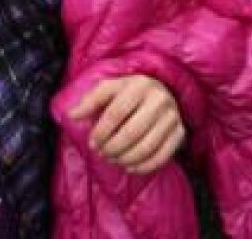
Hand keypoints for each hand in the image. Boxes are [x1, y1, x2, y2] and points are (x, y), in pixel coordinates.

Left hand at [67, 74, 184, 174]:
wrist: (161, 91)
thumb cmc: (128, 92)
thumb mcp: (109, 89)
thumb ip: (90, 101)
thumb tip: (72, 115)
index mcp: (138, 85)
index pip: (116, 113)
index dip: (101, 132)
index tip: (92, 143)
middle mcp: (159, 99)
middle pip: (131, 132)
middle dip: (112, 148)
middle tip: (102, 154)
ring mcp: (172, 117)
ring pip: (147, 147)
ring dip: (126, 159)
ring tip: (113, 160)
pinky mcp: (180, 133)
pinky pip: (162, 156)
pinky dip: (144, 166)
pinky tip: (130, 167)